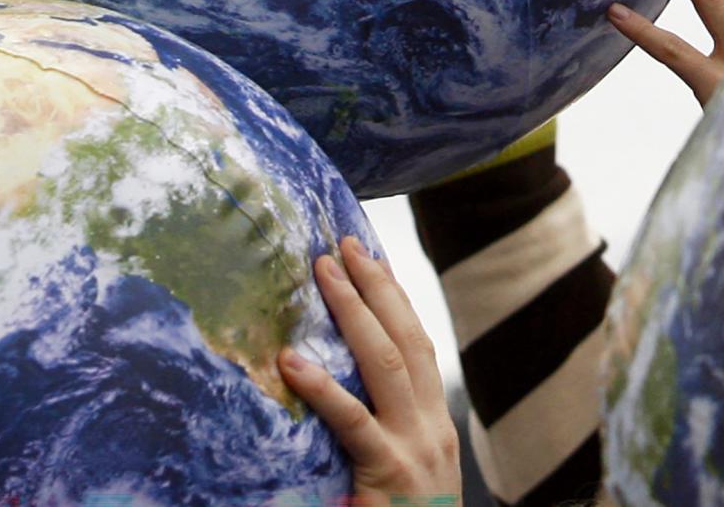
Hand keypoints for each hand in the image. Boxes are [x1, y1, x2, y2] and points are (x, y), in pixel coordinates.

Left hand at [279, 237, 459, 505]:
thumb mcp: (395, 479)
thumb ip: (375, 439)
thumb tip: (333, 399)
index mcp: (432, 424)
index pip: (416, 345)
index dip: (395, 300)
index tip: (371, 259)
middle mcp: (430, 425)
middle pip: (406, 338)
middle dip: (377, 287)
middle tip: (344, 243)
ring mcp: (415, 446)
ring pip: (386, 363)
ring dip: (354, 311)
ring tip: (324, 272)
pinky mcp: (390, 473)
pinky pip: (353, 423)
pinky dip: (323, 389)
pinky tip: (291, 362)